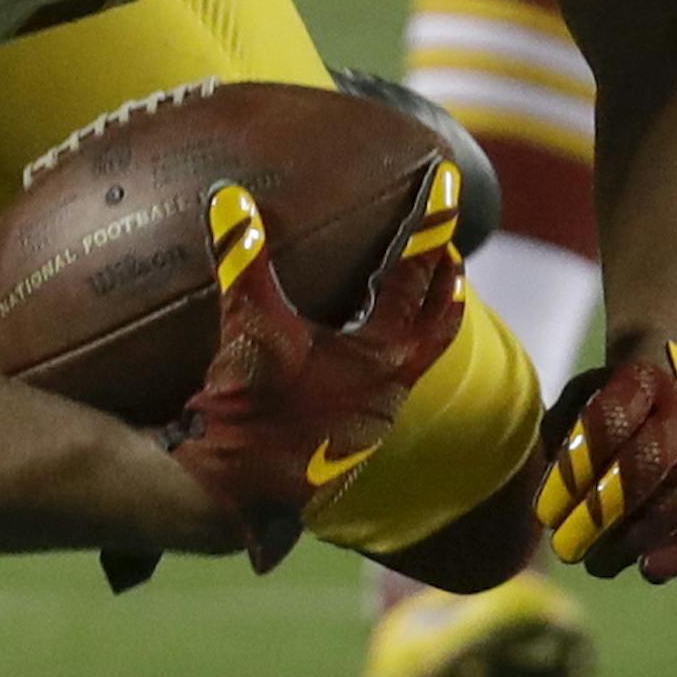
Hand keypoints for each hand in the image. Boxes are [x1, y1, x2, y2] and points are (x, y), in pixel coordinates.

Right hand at [154, 156, 466, 578]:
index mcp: (384, 358)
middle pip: (436, 322)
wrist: (231, 495)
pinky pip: (380, 381)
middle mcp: (390, 389)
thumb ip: (244, 259)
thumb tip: (229, 197)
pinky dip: (380, 351)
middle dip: (444, 278)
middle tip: (447, 242)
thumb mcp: (250, 327)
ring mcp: (370, 416)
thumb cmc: (250, 413)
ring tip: (411, 288)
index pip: (416, 275)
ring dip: (417, 319)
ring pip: (413, 356)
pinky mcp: (343, 434)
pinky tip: (353, 347)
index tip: (446, 182)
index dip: (431, 224)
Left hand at [534, 343, 676, 584]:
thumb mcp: (581, 400)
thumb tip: (550, 481)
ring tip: (599, 564)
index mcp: (643, 380)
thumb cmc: (614, 409)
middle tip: (566, 547)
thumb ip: (560, 431)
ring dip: (640, 535)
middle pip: (651, 458)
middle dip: (603, 510)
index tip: (545, 511)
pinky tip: (650, 571)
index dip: (576, 468)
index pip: (610, 419)